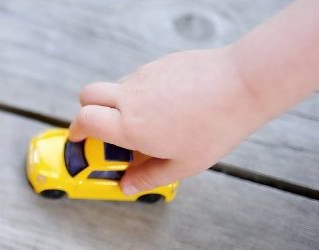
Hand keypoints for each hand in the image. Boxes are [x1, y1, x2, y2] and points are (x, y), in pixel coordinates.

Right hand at [69, 47, 267, 194]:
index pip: (83, 121)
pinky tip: (168, 105)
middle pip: (86, 95)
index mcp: (130, 126)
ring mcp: (142, 77)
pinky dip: (141, 92)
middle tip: (101, 127)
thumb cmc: (215, 127)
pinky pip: (138, 78)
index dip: (76, 131)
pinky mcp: (158, 65)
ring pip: (114, 87)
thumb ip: (148, 177)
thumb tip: (127, 186)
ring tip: (147, 120)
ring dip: (117, 103)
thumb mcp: (183, 165)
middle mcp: (129, 98)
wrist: (242, 84)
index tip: (79, 139)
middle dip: (86, 111)